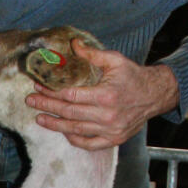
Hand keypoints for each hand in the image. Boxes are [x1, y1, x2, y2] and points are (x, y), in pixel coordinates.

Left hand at [26, 41, 178, 149]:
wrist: (155, 95)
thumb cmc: (134, 76)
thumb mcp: (115, 60)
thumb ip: (92, 54)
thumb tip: (72, 44)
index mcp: (106, 95)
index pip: (70, 96)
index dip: (51, 92)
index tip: (38, 88)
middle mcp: (107, 115)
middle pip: (69, 113)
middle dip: (47, 107)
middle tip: (31, 102)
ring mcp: (110, 130)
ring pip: (75, 130)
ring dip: (55, 125)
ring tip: (40, 119)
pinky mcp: (114, 139)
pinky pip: (89, 143)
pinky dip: (74, 139)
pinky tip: (63, 132)